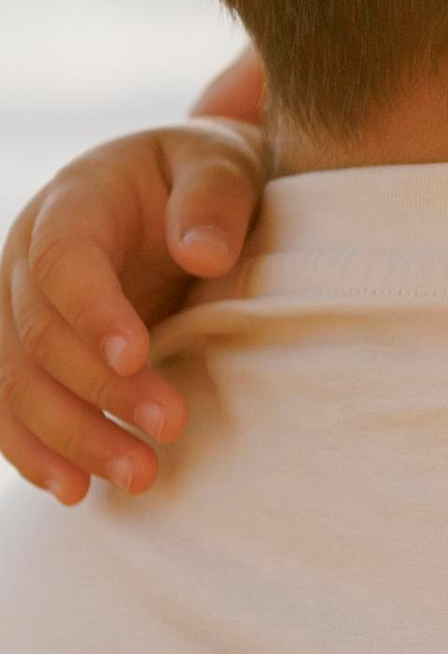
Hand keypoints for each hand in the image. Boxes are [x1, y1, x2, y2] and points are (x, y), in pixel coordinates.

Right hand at [0, 79, 270, 501]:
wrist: (175, 194)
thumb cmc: (202, 178)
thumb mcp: (220, 165)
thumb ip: (214, 201)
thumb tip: (204, 254)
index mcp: (74, 202)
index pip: (62, 260)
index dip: (92, 311)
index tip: (136, 356)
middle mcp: (28, 256)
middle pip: (40, 334)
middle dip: (99, 390)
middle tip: (169, 430)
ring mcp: (18, 307)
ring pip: (16, 382)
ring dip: (68, 436)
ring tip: (136, 477)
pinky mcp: (26, 351)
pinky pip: (8, 405)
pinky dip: (34, 450)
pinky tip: (74, 489)